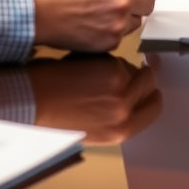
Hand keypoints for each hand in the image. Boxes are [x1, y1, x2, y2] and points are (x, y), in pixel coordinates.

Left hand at [27, 54, 161, 144]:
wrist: (34, 100)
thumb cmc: (56, 112)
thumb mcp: (94, 126)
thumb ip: (117, 114)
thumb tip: (132, 96)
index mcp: (123, 131)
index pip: (154, 107)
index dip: (149, 92)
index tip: (144, 83)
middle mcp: (125, 113)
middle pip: (150, 83)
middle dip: (139, 73)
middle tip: (124, 69)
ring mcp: (120, 91)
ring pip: (135, 67)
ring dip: (121, 65)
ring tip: (97, 72)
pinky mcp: (111, 71)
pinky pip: (118, 58)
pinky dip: (106, 57)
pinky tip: (88, 65)